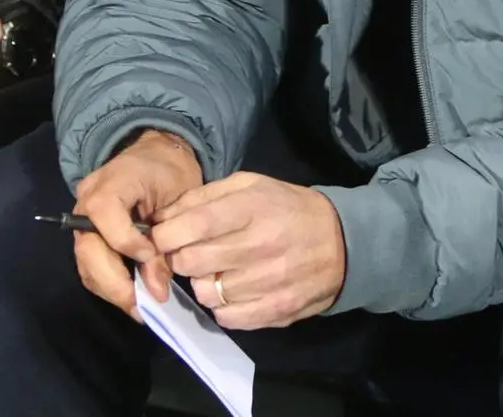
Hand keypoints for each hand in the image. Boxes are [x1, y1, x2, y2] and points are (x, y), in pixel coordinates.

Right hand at [72, 129, 204, 315]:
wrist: (158, 157)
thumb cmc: (171, 173)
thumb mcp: (177, 202)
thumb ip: (166, 241)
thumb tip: (157, 291)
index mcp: (109, 184)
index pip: (105, 217)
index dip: (128, 244)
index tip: (154, 257)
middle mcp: (86, 203)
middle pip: (88, 250)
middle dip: (115, 284)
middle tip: (142, 307)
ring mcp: (82, 222)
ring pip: (87, 265)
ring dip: (112, 290)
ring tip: (140, 307)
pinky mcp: (87, 237)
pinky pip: (91, 268)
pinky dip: (110, 285)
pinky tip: (133, 295)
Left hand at [151, 173, 346, 329]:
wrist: (341, 242)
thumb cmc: (287, 208)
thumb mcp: (250, 186)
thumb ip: (203, 197)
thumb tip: (161, 218)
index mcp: (252, 207)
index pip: (193, 225)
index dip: (166, 235)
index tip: (162, 237)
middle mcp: (260, 245)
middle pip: (191, 262)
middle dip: (180, 259)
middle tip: (189, 254)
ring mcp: (269, 282)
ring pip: (205, 292)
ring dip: (203, 283)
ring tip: (218, 271)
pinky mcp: (276, 311)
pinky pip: (226, 317)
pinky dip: (222, 306)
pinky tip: (233, 290)